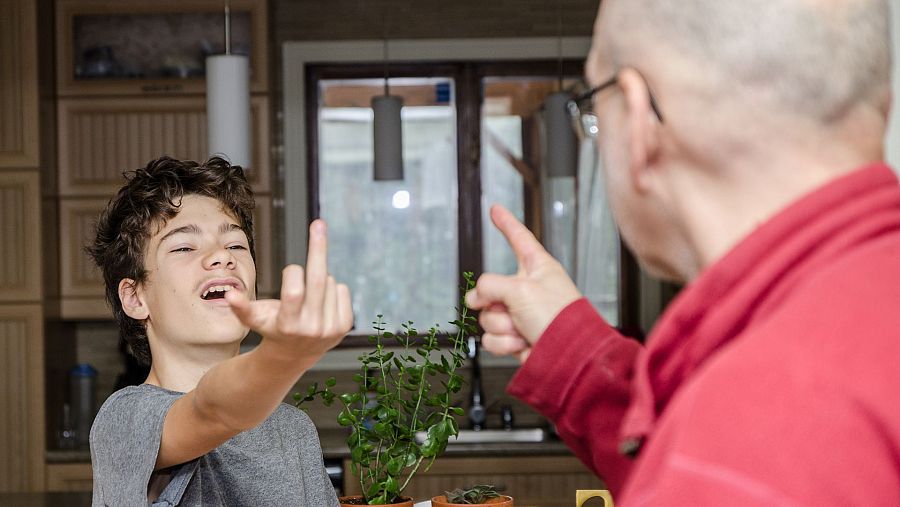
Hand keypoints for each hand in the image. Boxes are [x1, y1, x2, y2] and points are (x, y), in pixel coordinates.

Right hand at [225, 219, 352, 360]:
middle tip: (318, 223)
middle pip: (319, 280)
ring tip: (309, 297)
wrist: (296, 354)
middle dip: (318, 248)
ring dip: (319, 279)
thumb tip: (228, 294)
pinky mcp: (344, 325)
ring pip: (329, 281)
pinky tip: (321, 301)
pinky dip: (332, 287)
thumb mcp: (255, 319)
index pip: (295, 292)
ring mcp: (330, 328)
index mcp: (288, 325)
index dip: (293, 273)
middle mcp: (312, 328)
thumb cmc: (272, 328)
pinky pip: (342, 289)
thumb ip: (241, 307)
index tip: (291, 269)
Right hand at [466, 205, 581, 361]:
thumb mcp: (520, 290)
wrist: (569, 358)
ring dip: (502, 326)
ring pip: (488, 316)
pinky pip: (492, 338)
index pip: (518, 238)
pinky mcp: (516, 338)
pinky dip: (504, 343)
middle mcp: (528, 289)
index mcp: (537, 267)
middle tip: (509, 309)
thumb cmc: (560, 319)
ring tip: (522, 329)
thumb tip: (475, 296)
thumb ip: (490, 285)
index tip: (496, 210)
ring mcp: (521, 314)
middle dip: (493, 303)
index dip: (506, 223)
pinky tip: (522, 343)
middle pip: (490, 287)